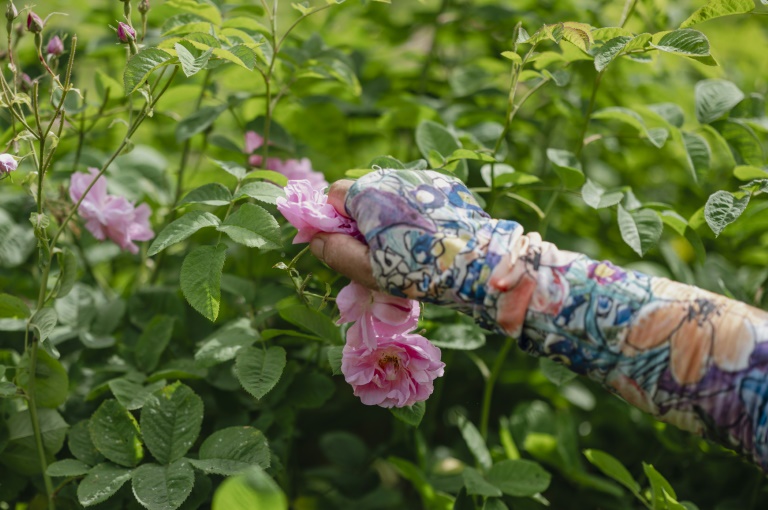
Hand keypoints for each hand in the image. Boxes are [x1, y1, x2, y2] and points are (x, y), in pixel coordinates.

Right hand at [309, 169, 531, 331]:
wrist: (479, 263)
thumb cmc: (418, 270)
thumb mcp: (368, 269)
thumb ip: (334, 251)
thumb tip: (315, 238)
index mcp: (369, 192)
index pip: (333, 195)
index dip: (335, 221)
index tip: (349, 245)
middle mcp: (393, 175)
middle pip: (362, 195)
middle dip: (363, 220)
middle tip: (380, 252)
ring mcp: (422, 177)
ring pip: (390, 195)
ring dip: (389, 216)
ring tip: (410, 246)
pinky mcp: (445, 185)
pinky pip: (416, 196)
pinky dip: (415, 212)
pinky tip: (430, 236)